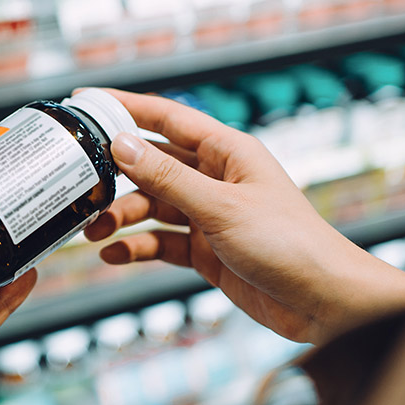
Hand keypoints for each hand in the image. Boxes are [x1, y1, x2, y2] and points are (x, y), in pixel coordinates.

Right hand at [84, 89, 404, 345]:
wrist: (324, 302)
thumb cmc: (290, 244)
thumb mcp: (220, 207)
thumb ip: (167, 178)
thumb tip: (121, 145)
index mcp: (228, 152)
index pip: (167, 118)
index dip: (126, 108)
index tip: (86, 102)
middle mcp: (217, 178)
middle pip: (153, 166)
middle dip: (116, 176)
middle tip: (80, 186)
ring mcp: (210, 215)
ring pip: (153, 206)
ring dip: (123, 217)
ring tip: (95, 231)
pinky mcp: (207, 251)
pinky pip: (161, 242)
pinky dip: (138, 247)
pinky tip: (116, 254)